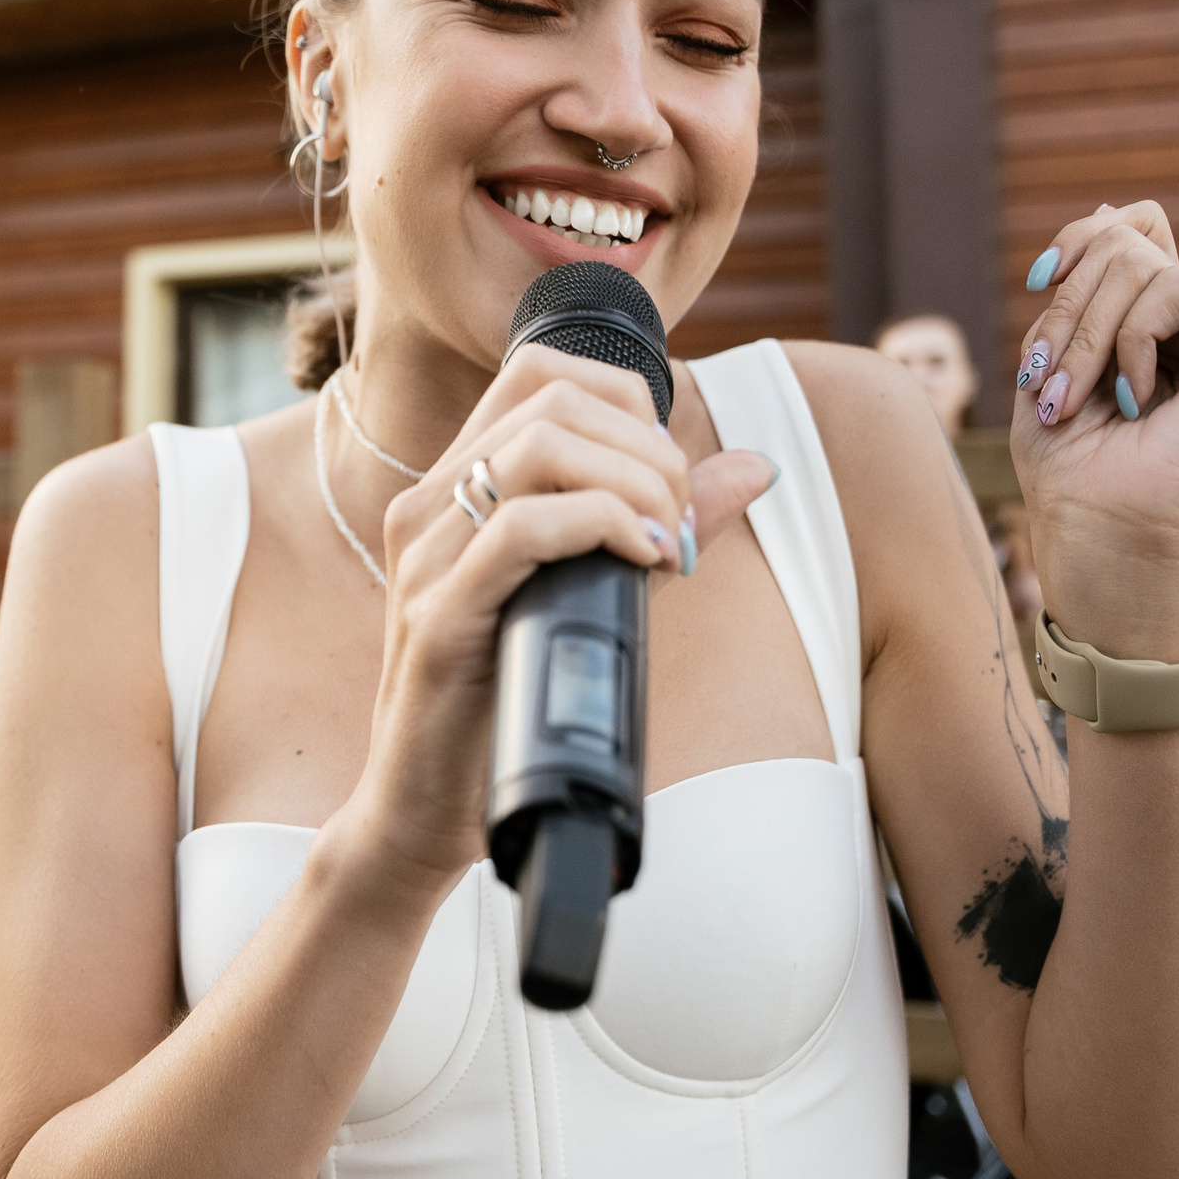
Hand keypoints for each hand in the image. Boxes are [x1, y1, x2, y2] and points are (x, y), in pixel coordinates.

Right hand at [340, 347, 776, 889]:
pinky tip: (641, 563)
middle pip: (552, 396)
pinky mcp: (436, 618)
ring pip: (539, 447)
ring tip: (663, 545)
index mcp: (457, 487)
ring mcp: (426, 557)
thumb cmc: (506, 701)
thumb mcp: (593, 591)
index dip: (628, 398)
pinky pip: (519, 529)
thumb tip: (753, 466)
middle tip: (677, 523)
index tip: (667, 477)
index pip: (541, 370)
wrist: (426, 809)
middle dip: (647, 446)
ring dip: (634, 484)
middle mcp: (429, 505)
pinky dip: (600, 527)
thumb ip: (657, 521)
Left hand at [1011, 201, 1178, 657]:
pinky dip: (1131, 340)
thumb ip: (1085, 283)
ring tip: (1075, 398)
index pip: (1125, 231)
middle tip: (1047, 381)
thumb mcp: (1053, 354)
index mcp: (1151, 322)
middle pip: (1124, 244)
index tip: (1040, 279)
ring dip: (1086, 333)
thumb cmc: (1069, 460)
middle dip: (1067, 309)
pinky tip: (1138, 398)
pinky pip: (1175, 287)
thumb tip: (1120, 209)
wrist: (1098, 523)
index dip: (1079, 239)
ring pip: (1141, 263)